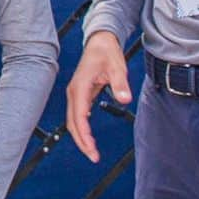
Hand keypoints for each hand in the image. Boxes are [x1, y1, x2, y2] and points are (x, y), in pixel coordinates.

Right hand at [66, 32, 131, 162]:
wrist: (100, 41)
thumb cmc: (107, 53)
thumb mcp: (117, 67)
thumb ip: (120, 85)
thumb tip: (125, 99)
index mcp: (80, 87)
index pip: (79, 117)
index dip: (85, 136)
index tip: (92, 150)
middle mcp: (74, 92)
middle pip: (72, 123)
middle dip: (81, 141)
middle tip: (94, 157)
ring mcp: (75, 93)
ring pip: (73, 120)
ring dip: (81, 136)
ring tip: (92, 151)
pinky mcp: (80, 93)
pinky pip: (78, 114)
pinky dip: (82, 127)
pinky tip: (89, 136)